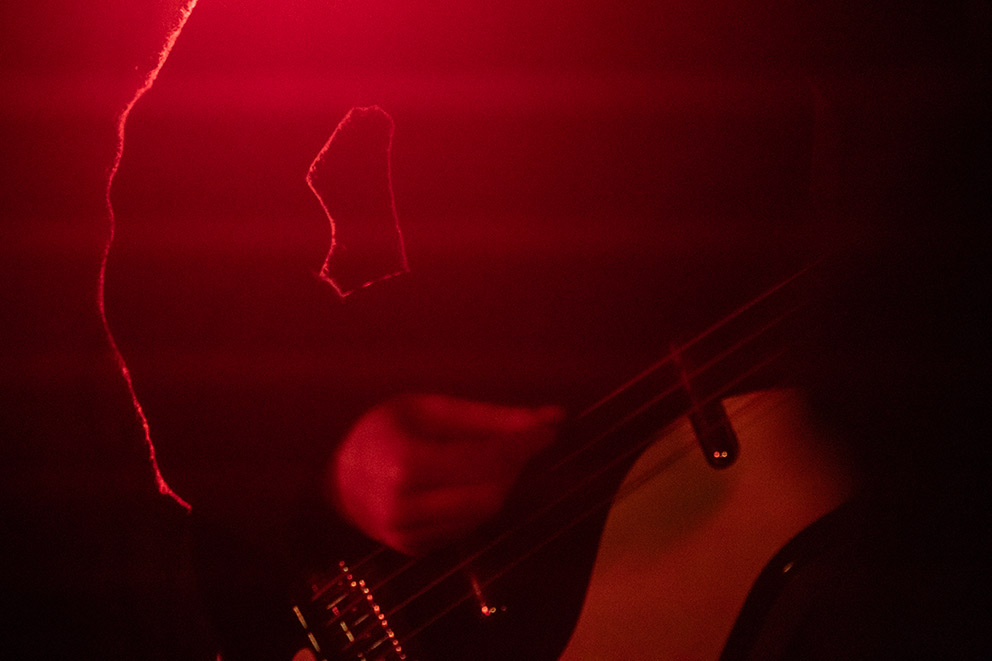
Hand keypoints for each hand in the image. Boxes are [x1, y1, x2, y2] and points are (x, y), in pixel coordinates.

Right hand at [326, 394, 563, 554]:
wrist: (335, 477)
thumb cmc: (385, 430)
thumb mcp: (432, 410)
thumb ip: (491, 417)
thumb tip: (554, 417)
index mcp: (404, 463)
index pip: (485, 459)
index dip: (524, 443)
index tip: (549, 427)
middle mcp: (403, 506)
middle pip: (491, 491)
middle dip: (515, 463)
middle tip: (521, 438)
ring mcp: (406, 535)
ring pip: (484, 513)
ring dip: (501, 484)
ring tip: (493, 457)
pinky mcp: (414, 550)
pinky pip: (468, 528)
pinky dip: (478, 502)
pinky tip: (466, 482)